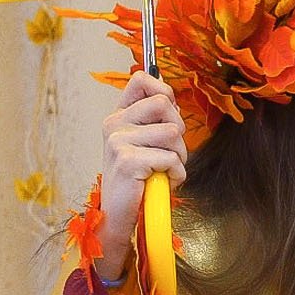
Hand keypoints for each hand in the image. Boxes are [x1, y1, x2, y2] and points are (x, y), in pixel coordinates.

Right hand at [94, 71, 188, 282]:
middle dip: (179, 130)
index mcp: (118, 116)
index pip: (141, 79)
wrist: (119, 215)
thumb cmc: (137, 181)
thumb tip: (171, 97)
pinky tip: (163, 182)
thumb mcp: (143, 144)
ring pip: (173, 133)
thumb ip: (154, 120)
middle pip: (164, 104)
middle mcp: (114, 124)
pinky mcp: (127, 161)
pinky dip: (176, 174)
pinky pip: (171, 159)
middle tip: (171, 152)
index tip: (168, 114)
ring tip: (165, 169)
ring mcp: (118, 142)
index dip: (164, 92)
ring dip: (179, 156)